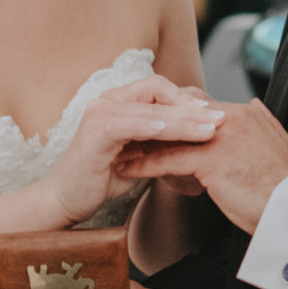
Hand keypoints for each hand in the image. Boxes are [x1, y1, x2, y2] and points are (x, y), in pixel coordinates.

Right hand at [42, 75, 223, 226]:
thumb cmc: (102, 179)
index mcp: (118, 103)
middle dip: (193, 107)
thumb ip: (161, 142)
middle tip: (221, 118)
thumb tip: (198, 137)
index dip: (187, 99)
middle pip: (158, 93)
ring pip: (149, 110)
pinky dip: (152, 127)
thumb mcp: (139, 155)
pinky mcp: (95, 133)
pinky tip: (172, 133)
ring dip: (182, 120)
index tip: (212, 113)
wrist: (66, 200)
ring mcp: (99, 115)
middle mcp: (107, 102)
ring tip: (208, 129)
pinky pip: (129, 124)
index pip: (159, 88)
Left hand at [118, 98, 287, 233]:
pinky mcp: (212, 158)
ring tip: (120, 153)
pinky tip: (128, 171)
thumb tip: (255, 111)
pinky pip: (168, 158)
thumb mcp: (279, 149)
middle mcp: (232, 117)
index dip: (174, 118)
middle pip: (180, 113)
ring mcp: (221, 135)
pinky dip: (145, 164)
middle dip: (153, 125)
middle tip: (129, 135)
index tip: (156, 128)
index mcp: (247, 114)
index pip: (200, 107)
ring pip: (170, 134)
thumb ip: (263, 127)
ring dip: (142, 144)